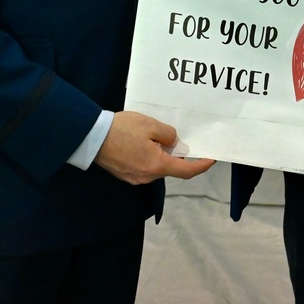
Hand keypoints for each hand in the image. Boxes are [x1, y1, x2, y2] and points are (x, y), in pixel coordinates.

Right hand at [94, 110, 214, 183]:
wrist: (92, 137)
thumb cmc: (123, 130)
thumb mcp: (150, 125)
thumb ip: (168, 134)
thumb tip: (173, 142)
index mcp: (156, 166)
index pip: (186, 171)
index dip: (201, 166)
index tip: (211, 159)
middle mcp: (147, 177)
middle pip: (169, 168)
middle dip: (176, 154)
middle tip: (178, 137)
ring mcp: (135, 178)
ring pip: (156, 167)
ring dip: (161, 155)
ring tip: (157, 136)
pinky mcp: (125, 174)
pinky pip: (144, 166)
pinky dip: (149, 156)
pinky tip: (143, 143)